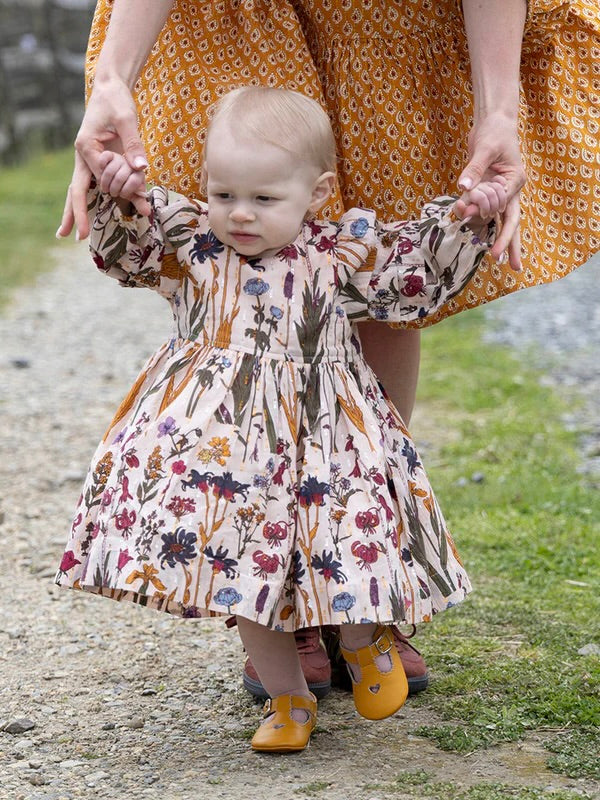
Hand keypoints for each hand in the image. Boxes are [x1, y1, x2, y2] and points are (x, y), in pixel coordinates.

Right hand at [56, 77, 150, 240]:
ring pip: (84, 192)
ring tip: (73, 234)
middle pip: (77, 191)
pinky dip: (105, 201)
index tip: (134, 191)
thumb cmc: (117, 101)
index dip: (116, 186)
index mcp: (86, 147)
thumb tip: (141, 168)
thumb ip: (134, 144)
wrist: (111, 91)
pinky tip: (106, 215)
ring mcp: (90, 162)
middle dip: (75, 214)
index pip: (98, 176)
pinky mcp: (101, 164)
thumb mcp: (127, 119)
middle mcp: (84, 157)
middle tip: (72, 236)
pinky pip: (102, 186)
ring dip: (81, 213)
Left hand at [455, 112, 525, 270]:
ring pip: (498, 222)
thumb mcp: (485, 148)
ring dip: (496, 239)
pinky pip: (479, 211)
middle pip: (511, 222)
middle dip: (511, 244)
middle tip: (513, 266)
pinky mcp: (484, 193)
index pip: (506, 206)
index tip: (487, 232)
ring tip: (502, 261)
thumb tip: (463, 186)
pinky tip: (475, 237)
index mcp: (515, 180)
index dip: (495, 219)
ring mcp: (497, 194)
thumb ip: (474, 168)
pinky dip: (472, 221)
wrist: (491, 123)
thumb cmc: (494, 132)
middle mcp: (509, 191)